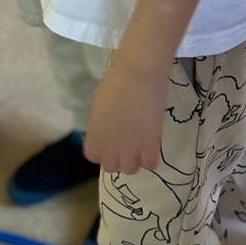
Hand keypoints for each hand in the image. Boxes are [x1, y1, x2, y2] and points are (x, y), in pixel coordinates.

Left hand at [82, 58, 169, 175]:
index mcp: (93, 137)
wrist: (138, 74)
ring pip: (131, 169)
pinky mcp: (150, 146)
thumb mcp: (98, 106)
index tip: (110, 140)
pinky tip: (152, 143)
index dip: (103, 149)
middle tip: (127, 142)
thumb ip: (100, 125)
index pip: (94, 156)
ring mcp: (129, 150)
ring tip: (141, 143)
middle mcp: (109, 148)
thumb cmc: (115, 82)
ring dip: (135, 159)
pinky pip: (150, 164)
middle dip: (118, 157)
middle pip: (112, 167)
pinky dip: (151, 157)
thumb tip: (106, 131)